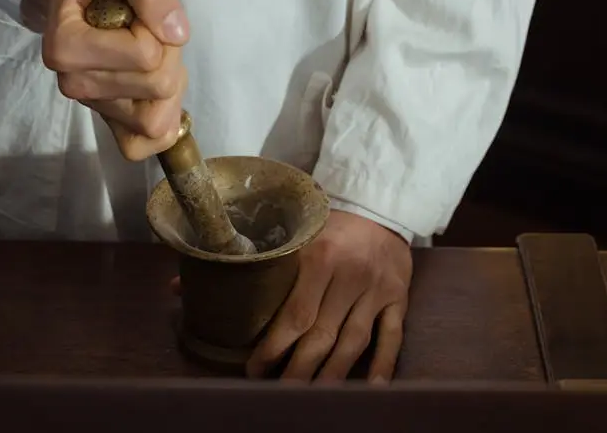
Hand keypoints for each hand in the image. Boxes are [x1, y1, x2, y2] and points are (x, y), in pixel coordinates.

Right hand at [36, 0, 189, 160]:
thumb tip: (177, 35)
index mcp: (65, 48)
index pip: (146, 55)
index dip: (157, 25)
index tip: (133, 7)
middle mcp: (73, 84)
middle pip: (157, 86)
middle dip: (167, 53)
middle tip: (145, 26)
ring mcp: (92, 106)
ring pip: (157, 117)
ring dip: (169, 80)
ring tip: (148, 49)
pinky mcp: (108, 120)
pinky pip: (146, 142)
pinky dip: (165, 116)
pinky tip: (155, 85)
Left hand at [250, 210, 411, 381]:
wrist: (379, 208)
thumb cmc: (329, 226)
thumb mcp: (299, 234)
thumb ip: (271, 264)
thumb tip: (207, 295)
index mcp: (320, 256)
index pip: (295, 314)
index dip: (274, 348)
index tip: (255, 369)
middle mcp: (351, 275)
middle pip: (322, 334)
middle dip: (299, 370)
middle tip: (280, 394)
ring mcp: (377, 289)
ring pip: (354, 341)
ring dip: (333, 374)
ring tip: (316, 398)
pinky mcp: (399, 297)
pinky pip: (393, 336)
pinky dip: (384, 364)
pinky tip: (373, 388)